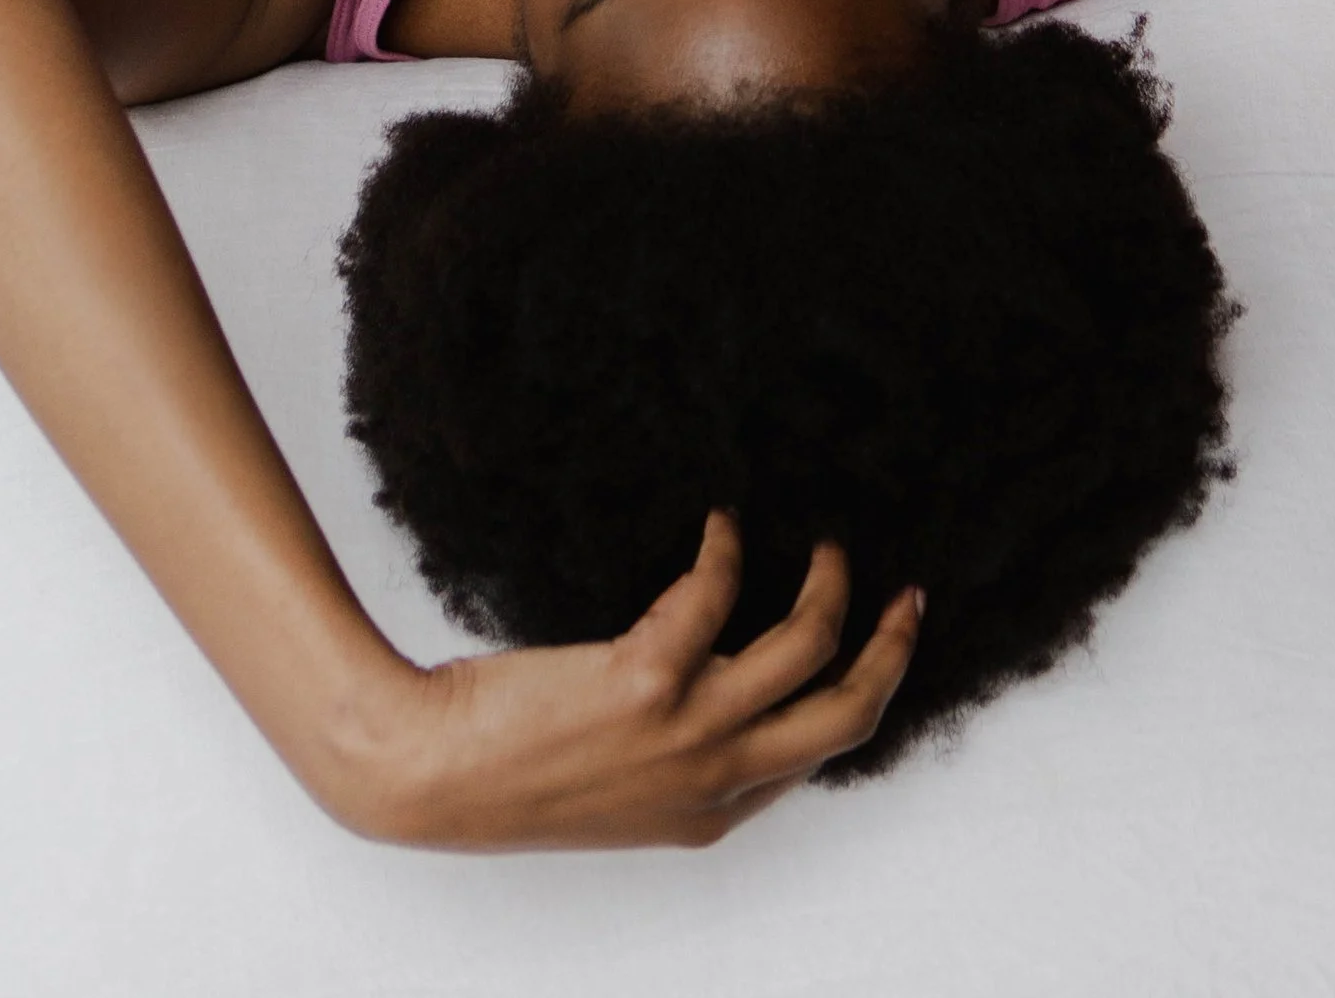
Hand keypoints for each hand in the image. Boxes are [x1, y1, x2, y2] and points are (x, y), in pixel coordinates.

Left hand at [339, 516, 921, 851]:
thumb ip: (682, 756)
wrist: (430, 774)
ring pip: (808, 644)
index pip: (820, 755)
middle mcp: (711, 776)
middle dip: (890, 647)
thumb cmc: (512, 776)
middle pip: (848, 712)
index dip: (861, 694)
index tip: (877, 646)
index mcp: (708, 812)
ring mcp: (687, 727)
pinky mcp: (649, 672)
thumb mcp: (621, 792)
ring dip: (826, 582)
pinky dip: (725, 545)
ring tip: (822, 545)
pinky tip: (715, 523)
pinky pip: (718, 588)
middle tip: (904, 596)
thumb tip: (727, 682)